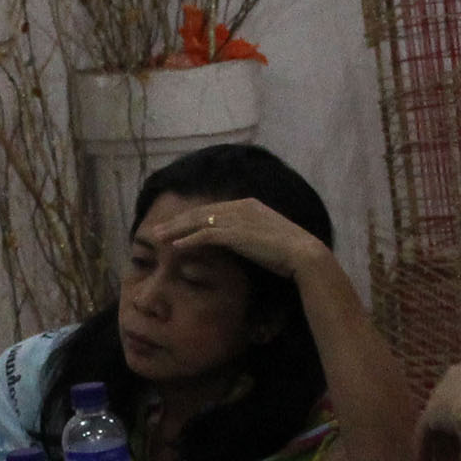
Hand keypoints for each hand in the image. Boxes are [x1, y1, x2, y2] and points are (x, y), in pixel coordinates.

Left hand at [143, 196, 336, 287]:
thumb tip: (242, 245)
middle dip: (176, 221)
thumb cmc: (290, 253)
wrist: (303, 255)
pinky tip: (175, 247)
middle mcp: (240, 207)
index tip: (175, 225)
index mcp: (248, 205)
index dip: (190, 217)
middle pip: (199, 212)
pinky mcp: (236, 233)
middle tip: (156, 230)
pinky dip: (188, 240)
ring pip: (197, 221)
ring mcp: (237, 218)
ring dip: (175, 230)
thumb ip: (251, 236)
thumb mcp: (267, 239)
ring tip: (157, 237)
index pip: (211, 209)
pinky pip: (205, 235)